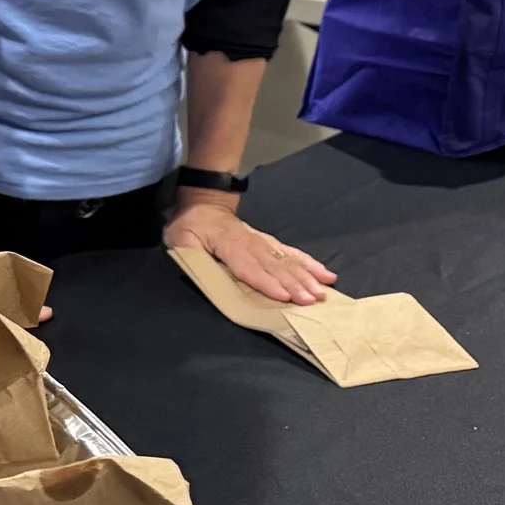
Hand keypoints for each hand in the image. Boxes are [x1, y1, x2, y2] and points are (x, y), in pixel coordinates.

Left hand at [163, 197, 335, 304]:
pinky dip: (310, 264)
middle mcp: (251, 243)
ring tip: (323, 291)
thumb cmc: (190, 226)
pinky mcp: (270, 243)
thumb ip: (187, 252)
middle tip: (313, 300)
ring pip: (287, 260)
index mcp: (228, 245)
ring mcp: (263, 242)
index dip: (267, 282)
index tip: (285, 296)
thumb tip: (197, 265)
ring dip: (306, 276)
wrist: (204, 204)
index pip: (249, 266)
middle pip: (275, 266)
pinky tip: (325, 274)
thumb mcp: (179, 238)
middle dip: (295, 284)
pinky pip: (292, 253)